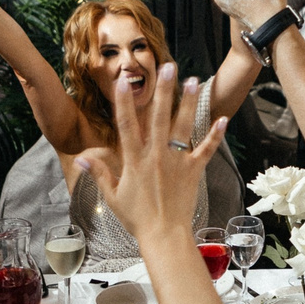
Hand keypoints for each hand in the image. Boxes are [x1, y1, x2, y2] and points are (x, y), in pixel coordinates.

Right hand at [75, 62, 225, 243]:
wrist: (164, 235)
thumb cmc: (137, 218)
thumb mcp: (113, 196)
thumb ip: (99, 173)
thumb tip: (81, 158)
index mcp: (134, 161)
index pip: (127, 126)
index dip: (124, 103)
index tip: (122, 82)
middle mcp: (156, 157)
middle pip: (159, 118)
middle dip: (163, 91)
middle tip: (167, 67)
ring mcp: (177, 162)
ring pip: (183, 127)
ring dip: (188, 103)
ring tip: (193, 81)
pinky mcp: (193, 171)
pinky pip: (206, 150)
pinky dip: (214, 136)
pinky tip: (223, 119)